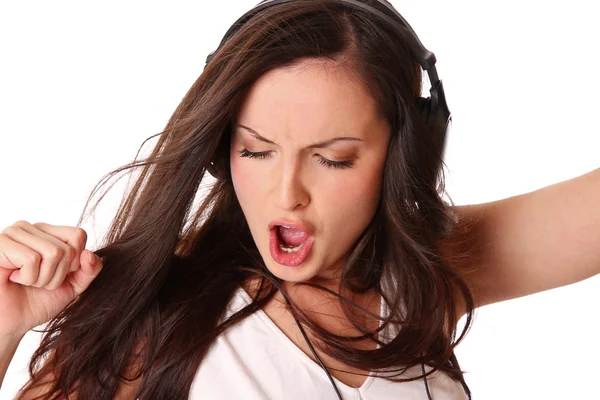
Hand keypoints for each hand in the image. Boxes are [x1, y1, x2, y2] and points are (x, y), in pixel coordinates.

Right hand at [0, 221, 102, 337]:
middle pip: (67, 248)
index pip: (78, 235)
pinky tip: (13, 278)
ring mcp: (14, 233)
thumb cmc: (37, 302)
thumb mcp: (73, 286)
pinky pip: (32, 259)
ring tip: (25, 281)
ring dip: (42, 278)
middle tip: (37, 282)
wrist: (11, 322)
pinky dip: (28, 277)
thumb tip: (89, 255)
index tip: (56, 274)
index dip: (74, 262)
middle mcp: (31, 228)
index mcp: (48, 232)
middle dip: (57, 275)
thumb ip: (89, 270)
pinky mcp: (1, 244)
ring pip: (53, 252)